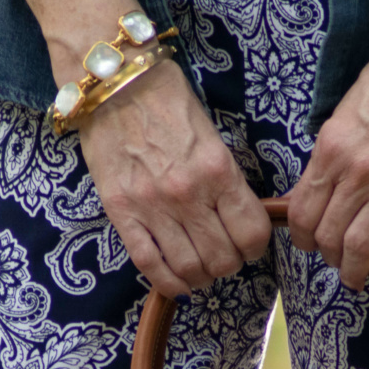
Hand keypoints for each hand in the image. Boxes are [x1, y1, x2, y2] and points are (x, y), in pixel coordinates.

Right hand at [79, 58, 270, 297]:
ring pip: (190, 268)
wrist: (113, 85)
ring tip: (201, 268)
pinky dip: (168, 283)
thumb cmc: (167, 102)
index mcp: (218, 171)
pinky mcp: (121, 212)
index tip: (249, 243)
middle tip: (224, 254)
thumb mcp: (213, 135)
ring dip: (202, 276)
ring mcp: (152, 206)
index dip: (256, 246)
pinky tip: (177, 284)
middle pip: (223, 259)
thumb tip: (243, 216)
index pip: (252, 233)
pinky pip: (148, 264)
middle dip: (229, 264)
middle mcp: (188, 194)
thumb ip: (227, 178)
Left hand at [288, 21, 368, 290]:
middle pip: (329, 236)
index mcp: (331, 151)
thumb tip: (318, 193)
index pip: (302, 212)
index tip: (307, 243)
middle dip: (327, 257)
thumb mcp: (342, 114)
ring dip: (356, 270)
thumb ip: (329, 156)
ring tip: (357, 277)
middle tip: (334, 261)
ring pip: (363, 246)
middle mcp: (359, 172)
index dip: (300, 237)